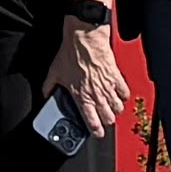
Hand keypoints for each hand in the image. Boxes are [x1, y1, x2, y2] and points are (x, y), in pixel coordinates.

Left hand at [45, 21, 128, 142]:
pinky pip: (125, 92)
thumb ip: (49, 87)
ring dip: (115, 109)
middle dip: (107, 120)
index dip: (96, 131)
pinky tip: (120, 95)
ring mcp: (108, 86)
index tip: (97, 133)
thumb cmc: (70, 54)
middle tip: (105, 118)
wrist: (84, 38)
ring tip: (112, 108)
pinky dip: (123, 96)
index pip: (92, 121)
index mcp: (81, 96)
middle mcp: (96, 94)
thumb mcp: (54, 73)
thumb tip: (45, 94)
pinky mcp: (116, 76)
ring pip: (118, 107)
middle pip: (108, 117)